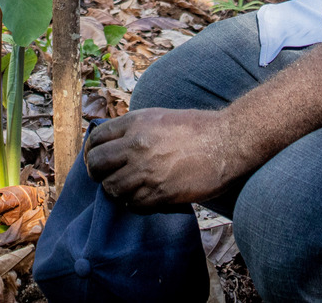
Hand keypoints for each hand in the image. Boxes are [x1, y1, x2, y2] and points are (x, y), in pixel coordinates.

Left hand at [83, 108, 239, 210]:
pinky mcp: (160, 192)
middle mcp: (136, 145)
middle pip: (96, 164)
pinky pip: (133, 204)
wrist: (229, 141)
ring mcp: (147, 170)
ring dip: (117, 191)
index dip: (93, 152)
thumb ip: (135, 129)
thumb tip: (114, 143)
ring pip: (112, 188)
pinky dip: (135, 203)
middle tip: (108, 177)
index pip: (96, 139)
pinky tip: (145, 197)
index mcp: (135, 122)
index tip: (98, 160)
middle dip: (99, 173)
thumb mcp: (159, 117)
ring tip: (129, 189)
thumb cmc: (198, 128)